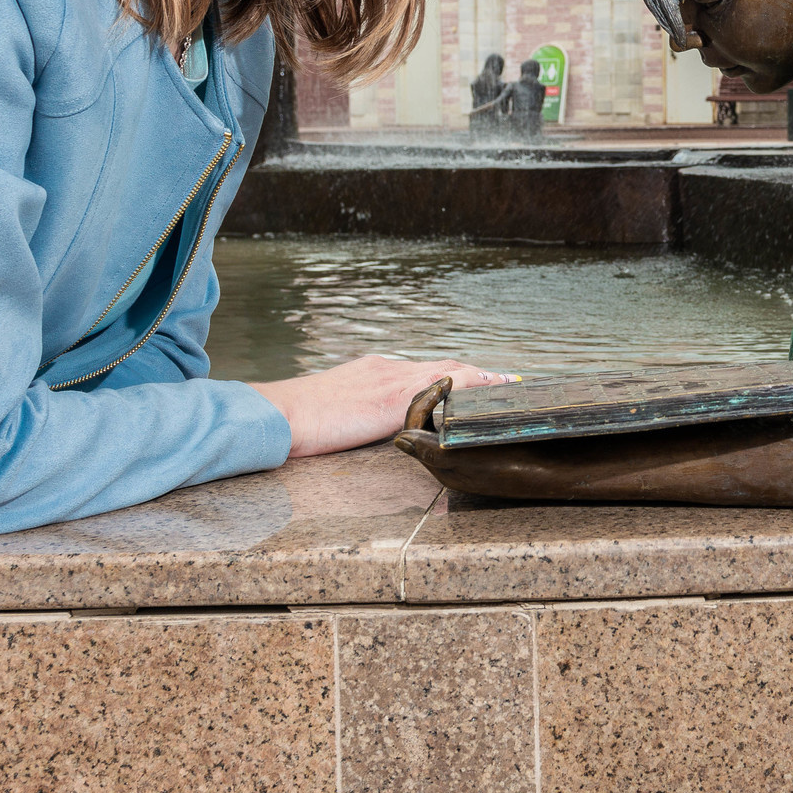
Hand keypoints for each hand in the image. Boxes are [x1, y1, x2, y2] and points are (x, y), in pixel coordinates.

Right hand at [255, 354, 513, 456]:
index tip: (481, 379)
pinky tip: (489, 395)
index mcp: (377, 370)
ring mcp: (395, 381)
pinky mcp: (395, 400)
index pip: (427, 370)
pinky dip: (470, 388)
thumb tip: (379, 425)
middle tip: (510, 380)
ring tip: (511, 385)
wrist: (282, 413)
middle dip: (479, 375)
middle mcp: (391, 369)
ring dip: (482, 379)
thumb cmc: (302, 419)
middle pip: (446, 367)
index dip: (457, 376)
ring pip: (451, 374)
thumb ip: (365, 410)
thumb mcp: (340, 406)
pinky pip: (443, 389)